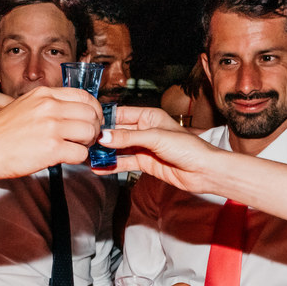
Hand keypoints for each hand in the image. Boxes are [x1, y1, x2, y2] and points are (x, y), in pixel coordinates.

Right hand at [0, 86, 100, 182]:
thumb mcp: (23, 106)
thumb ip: (46, 105)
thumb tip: (69, 111)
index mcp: (43, 95)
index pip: (84, 96)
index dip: (93, 109)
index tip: (91, 119)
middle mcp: (49, 107)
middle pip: (91, 114)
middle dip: (93, 127)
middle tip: (85, 138)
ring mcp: (51, 127)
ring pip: (90, 132)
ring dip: (87, 143)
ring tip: (75, 147)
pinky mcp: (52, 149)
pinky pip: (81, 153)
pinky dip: (77, 158)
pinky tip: (66, 158)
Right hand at [96, 106, 219, 190]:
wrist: (203, 171)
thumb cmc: (188, 148)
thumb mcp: (155, 138)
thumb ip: (128, 137)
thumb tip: (104, 136)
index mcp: (148, 116)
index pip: (121, 114)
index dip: (104, 119)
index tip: (87, 123)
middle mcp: (144, 130)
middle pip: (117, 132)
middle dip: (101, 137)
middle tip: (83, 141)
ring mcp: (144, 147)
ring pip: (118, 148)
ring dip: (104, 153)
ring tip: (86, 155)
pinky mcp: (145, 163)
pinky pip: (124, 163)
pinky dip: (111, 166)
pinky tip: (98, 168)